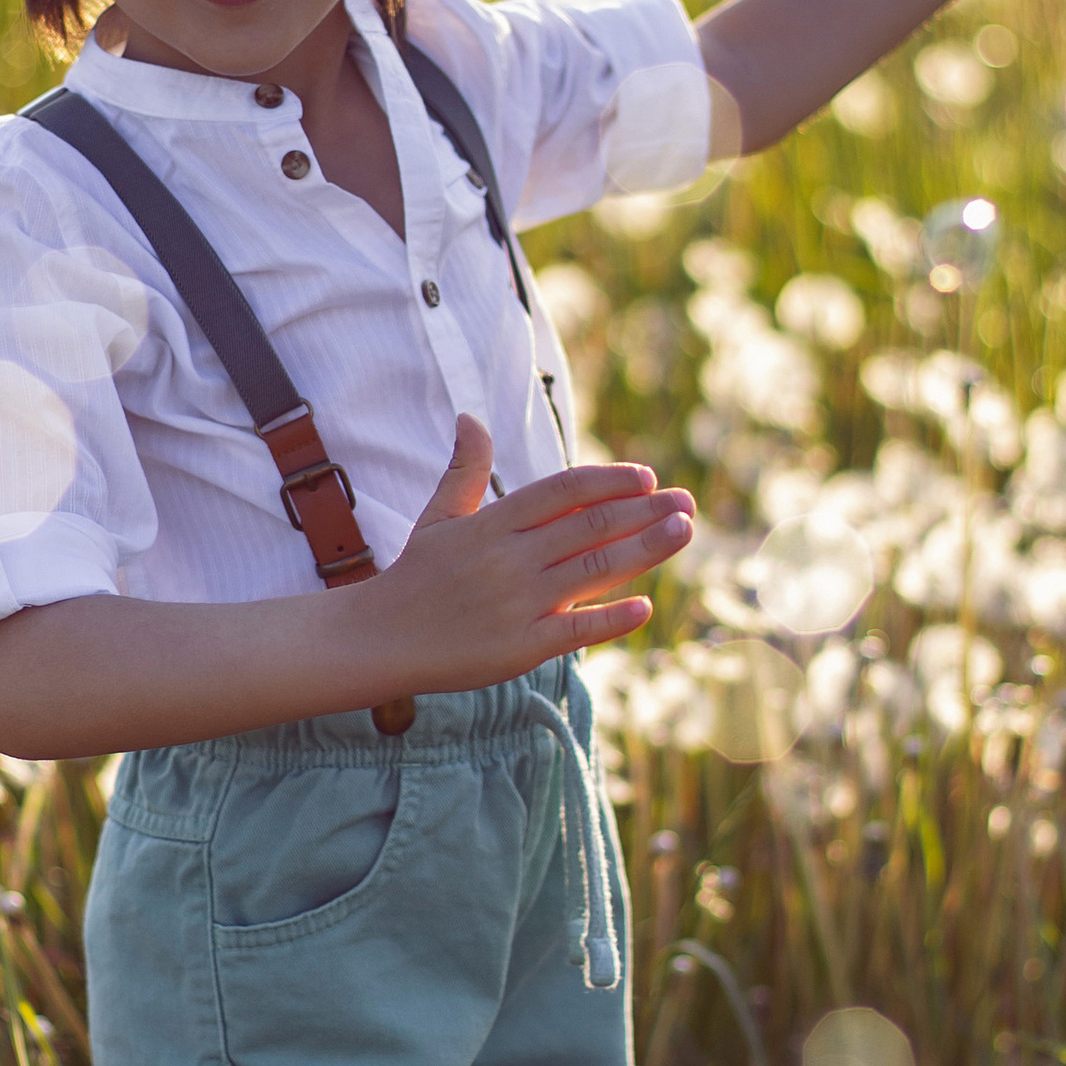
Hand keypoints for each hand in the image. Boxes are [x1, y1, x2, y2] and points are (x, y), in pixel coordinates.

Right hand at [371, 417, 694, 690]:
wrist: (378, 639)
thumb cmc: (415, 576)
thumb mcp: (438, 517)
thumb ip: (466, 470)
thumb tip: (471, 417)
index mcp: (493, 524)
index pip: (564, 490)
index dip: (609, 480)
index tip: (648, 477)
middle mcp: (510, 559)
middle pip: (590, 526)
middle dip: (645, 512)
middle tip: (687, 503)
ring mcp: (516, 604)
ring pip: (593, 571)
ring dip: (645, 551)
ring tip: (683, 532)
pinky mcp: (518, 648)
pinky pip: (574, 631)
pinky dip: (610, 619)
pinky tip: (645, 607)